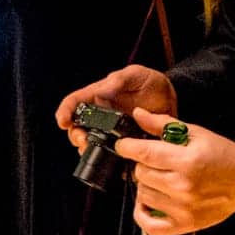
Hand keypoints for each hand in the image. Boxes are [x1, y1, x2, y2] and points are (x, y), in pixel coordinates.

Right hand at [55, 66, 176, 148]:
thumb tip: (101, 91)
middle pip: (77, 127)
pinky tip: (110, 160)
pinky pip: (110, 154)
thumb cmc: (150, 82)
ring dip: (87, 149)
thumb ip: (119, 80)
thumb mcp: (135, 74)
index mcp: (98, 95)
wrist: (170, 98)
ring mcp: (110, 130)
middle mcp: (100, 115)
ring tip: (93, 151)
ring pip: (90, 143)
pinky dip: (106, 159)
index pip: (74, 102)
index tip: (63, 122)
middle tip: (83, 141)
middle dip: (76, 136)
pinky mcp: (123, 143)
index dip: (64, 111)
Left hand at [119, 109, 234, 234]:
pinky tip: (148, 202)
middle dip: (143, 164)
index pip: (144, 153)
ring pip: (142, 195)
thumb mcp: (198, 133)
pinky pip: (149, 224)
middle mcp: (183, 186)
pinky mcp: (184, 224)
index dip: (127, 147)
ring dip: (146, 185)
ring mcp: (182, 208)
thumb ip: (165, 124)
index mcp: (187, 160)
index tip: (124, 145)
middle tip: (156, 161)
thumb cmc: (226, 156)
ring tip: (160, 178)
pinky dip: (142, 213)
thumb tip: (139, 114)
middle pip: (140, 174)